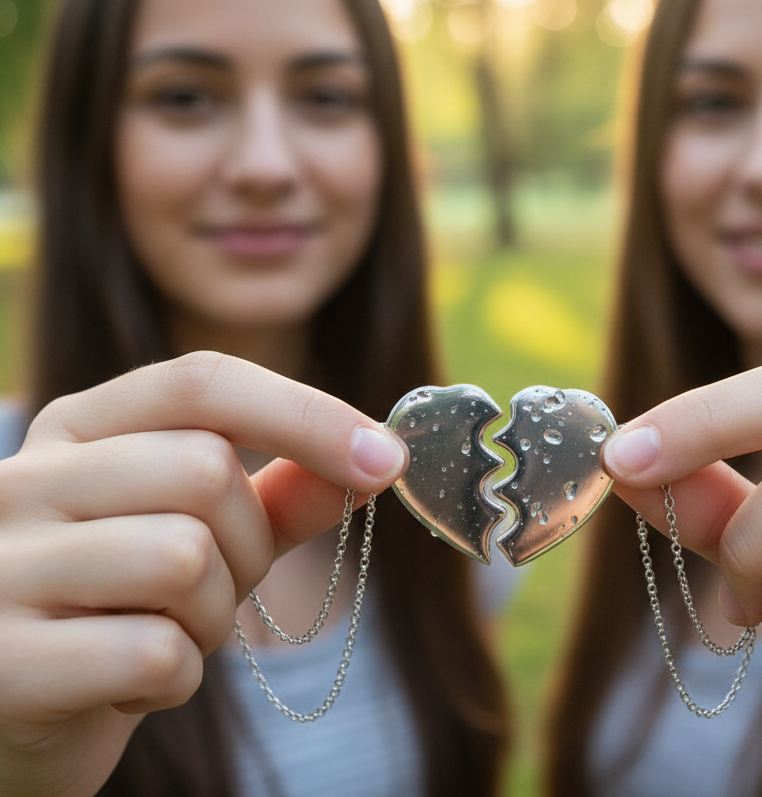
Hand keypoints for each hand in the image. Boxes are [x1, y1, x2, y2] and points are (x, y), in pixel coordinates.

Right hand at [0, 351, 406, 796]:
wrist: (15, 715)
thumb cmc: (120, 606)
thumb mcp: (200, 533)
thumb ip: (280, 494)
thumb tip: (376, 459)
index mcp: (76, 428)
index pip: (204, 381)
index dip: (307, 414)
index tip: (386, 458)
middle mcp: (25, 481)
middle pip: (204, 470)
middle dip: (249, 545)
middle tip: (217, 591)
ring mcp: (2, 569)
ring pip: (183, 558)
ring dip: (212, 616)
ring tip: (167, 633)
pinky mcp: (3, 662)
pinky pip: (152, 652)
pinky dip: (175, 677)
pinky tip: (131, 683)